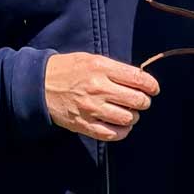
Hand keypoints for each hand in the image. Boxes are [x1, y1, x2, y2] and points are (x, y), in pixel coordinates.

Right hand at [44, 52, 159, 141]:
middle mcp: (98, 88)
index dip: (151, 85)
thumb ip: (114, 69)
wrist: (40, 85)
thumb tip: (138, 79)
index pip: (137, 78)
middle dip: (144, 101)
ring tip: (129, 112)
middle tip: (142, 101)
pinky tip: (121, 126)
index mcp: (101, 68)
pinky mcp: (84, 125)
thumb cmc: (69, 69)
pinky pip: (112, 134)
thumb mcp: (92, 59)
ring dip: (133, 117)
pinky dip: (122, 132)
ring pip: (127, 118)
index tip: (153, 88)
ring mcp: (91, 108)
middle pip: (136, 100)